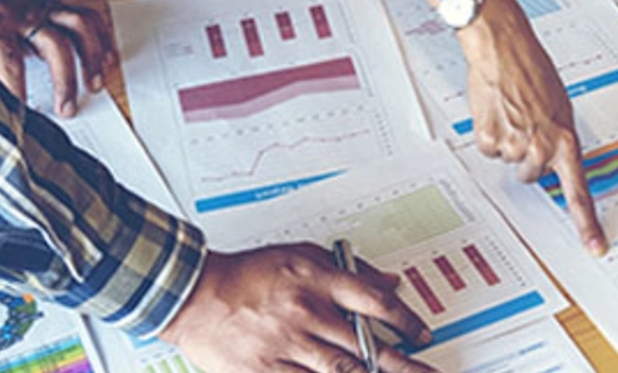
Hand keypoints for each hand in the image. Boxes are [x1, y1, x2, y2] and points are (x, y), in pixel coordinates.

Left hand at [0, 0, 114, 117]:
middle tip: (67, 109)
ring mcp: (43, 7)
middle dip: (65, 81)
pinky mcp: (56, 6)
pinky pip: (89, 18)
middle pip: (56, 45)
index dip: (18, 92)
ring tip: (94, 84)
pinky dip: (102, 40)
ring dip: (93, 57)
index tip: (22, 116)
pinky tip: (107, 60)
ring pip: (80, 25)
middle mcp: (23, 13)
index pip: (11, 63)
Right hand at [160, 244, 435, 372]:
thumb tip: (392, 282)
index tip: (422, 334)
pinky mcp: (266, 370)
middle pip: (367, 344)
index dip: (406, 321)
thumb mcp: (303, 256)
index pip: (376, 301)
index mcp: (318, 281)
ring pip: (342, 370)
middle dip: (403, 364)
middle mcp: (307, 312)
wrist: (196, 294)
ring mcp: (287, 344)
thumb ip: (351, 270)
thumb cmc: (249, 274)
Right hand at [458, 0, 606, 256]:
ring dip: (508, 142)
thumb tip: (554, 158)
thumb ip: (559, 136)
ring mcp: (514, 144)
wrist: (502, 46)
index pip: (579, 191)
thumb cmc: (533, 69)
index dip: (586, 222)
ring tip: (509, 111)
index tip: (594, 246)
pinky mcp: (489, 138)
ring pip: (509, 162)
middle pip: (532, 175)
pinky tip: (494, 110)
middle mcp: (541, 146)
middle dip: (528, 156)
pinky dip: (489, 134)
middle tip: (525, 125)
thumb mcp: (558, 106)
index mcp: (566, 139)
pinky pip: (489, 150)